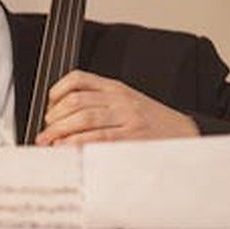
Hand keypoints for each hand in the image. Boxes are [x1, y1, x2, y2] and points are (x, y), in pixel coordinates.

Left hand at [35, 70, 198, 145]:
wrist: (184, 133)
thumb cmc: (152, 121)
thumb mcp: (126, 102)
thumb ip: (99, 104)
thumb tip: (64, 118)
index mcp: (116, 88)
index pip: (79, 79)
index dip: (57, 92)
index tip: (48, 106)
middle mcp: (119, 100)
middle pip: (76, 101)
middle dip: (54, 118)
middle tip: (45, 131)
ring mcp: (126, 118)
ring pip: (84, 119)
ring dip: (61, 132)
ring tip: (49, 142)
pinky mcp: (131, 138)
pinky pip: (99, 139)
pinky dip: (78, 144)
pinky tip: (68, 149)